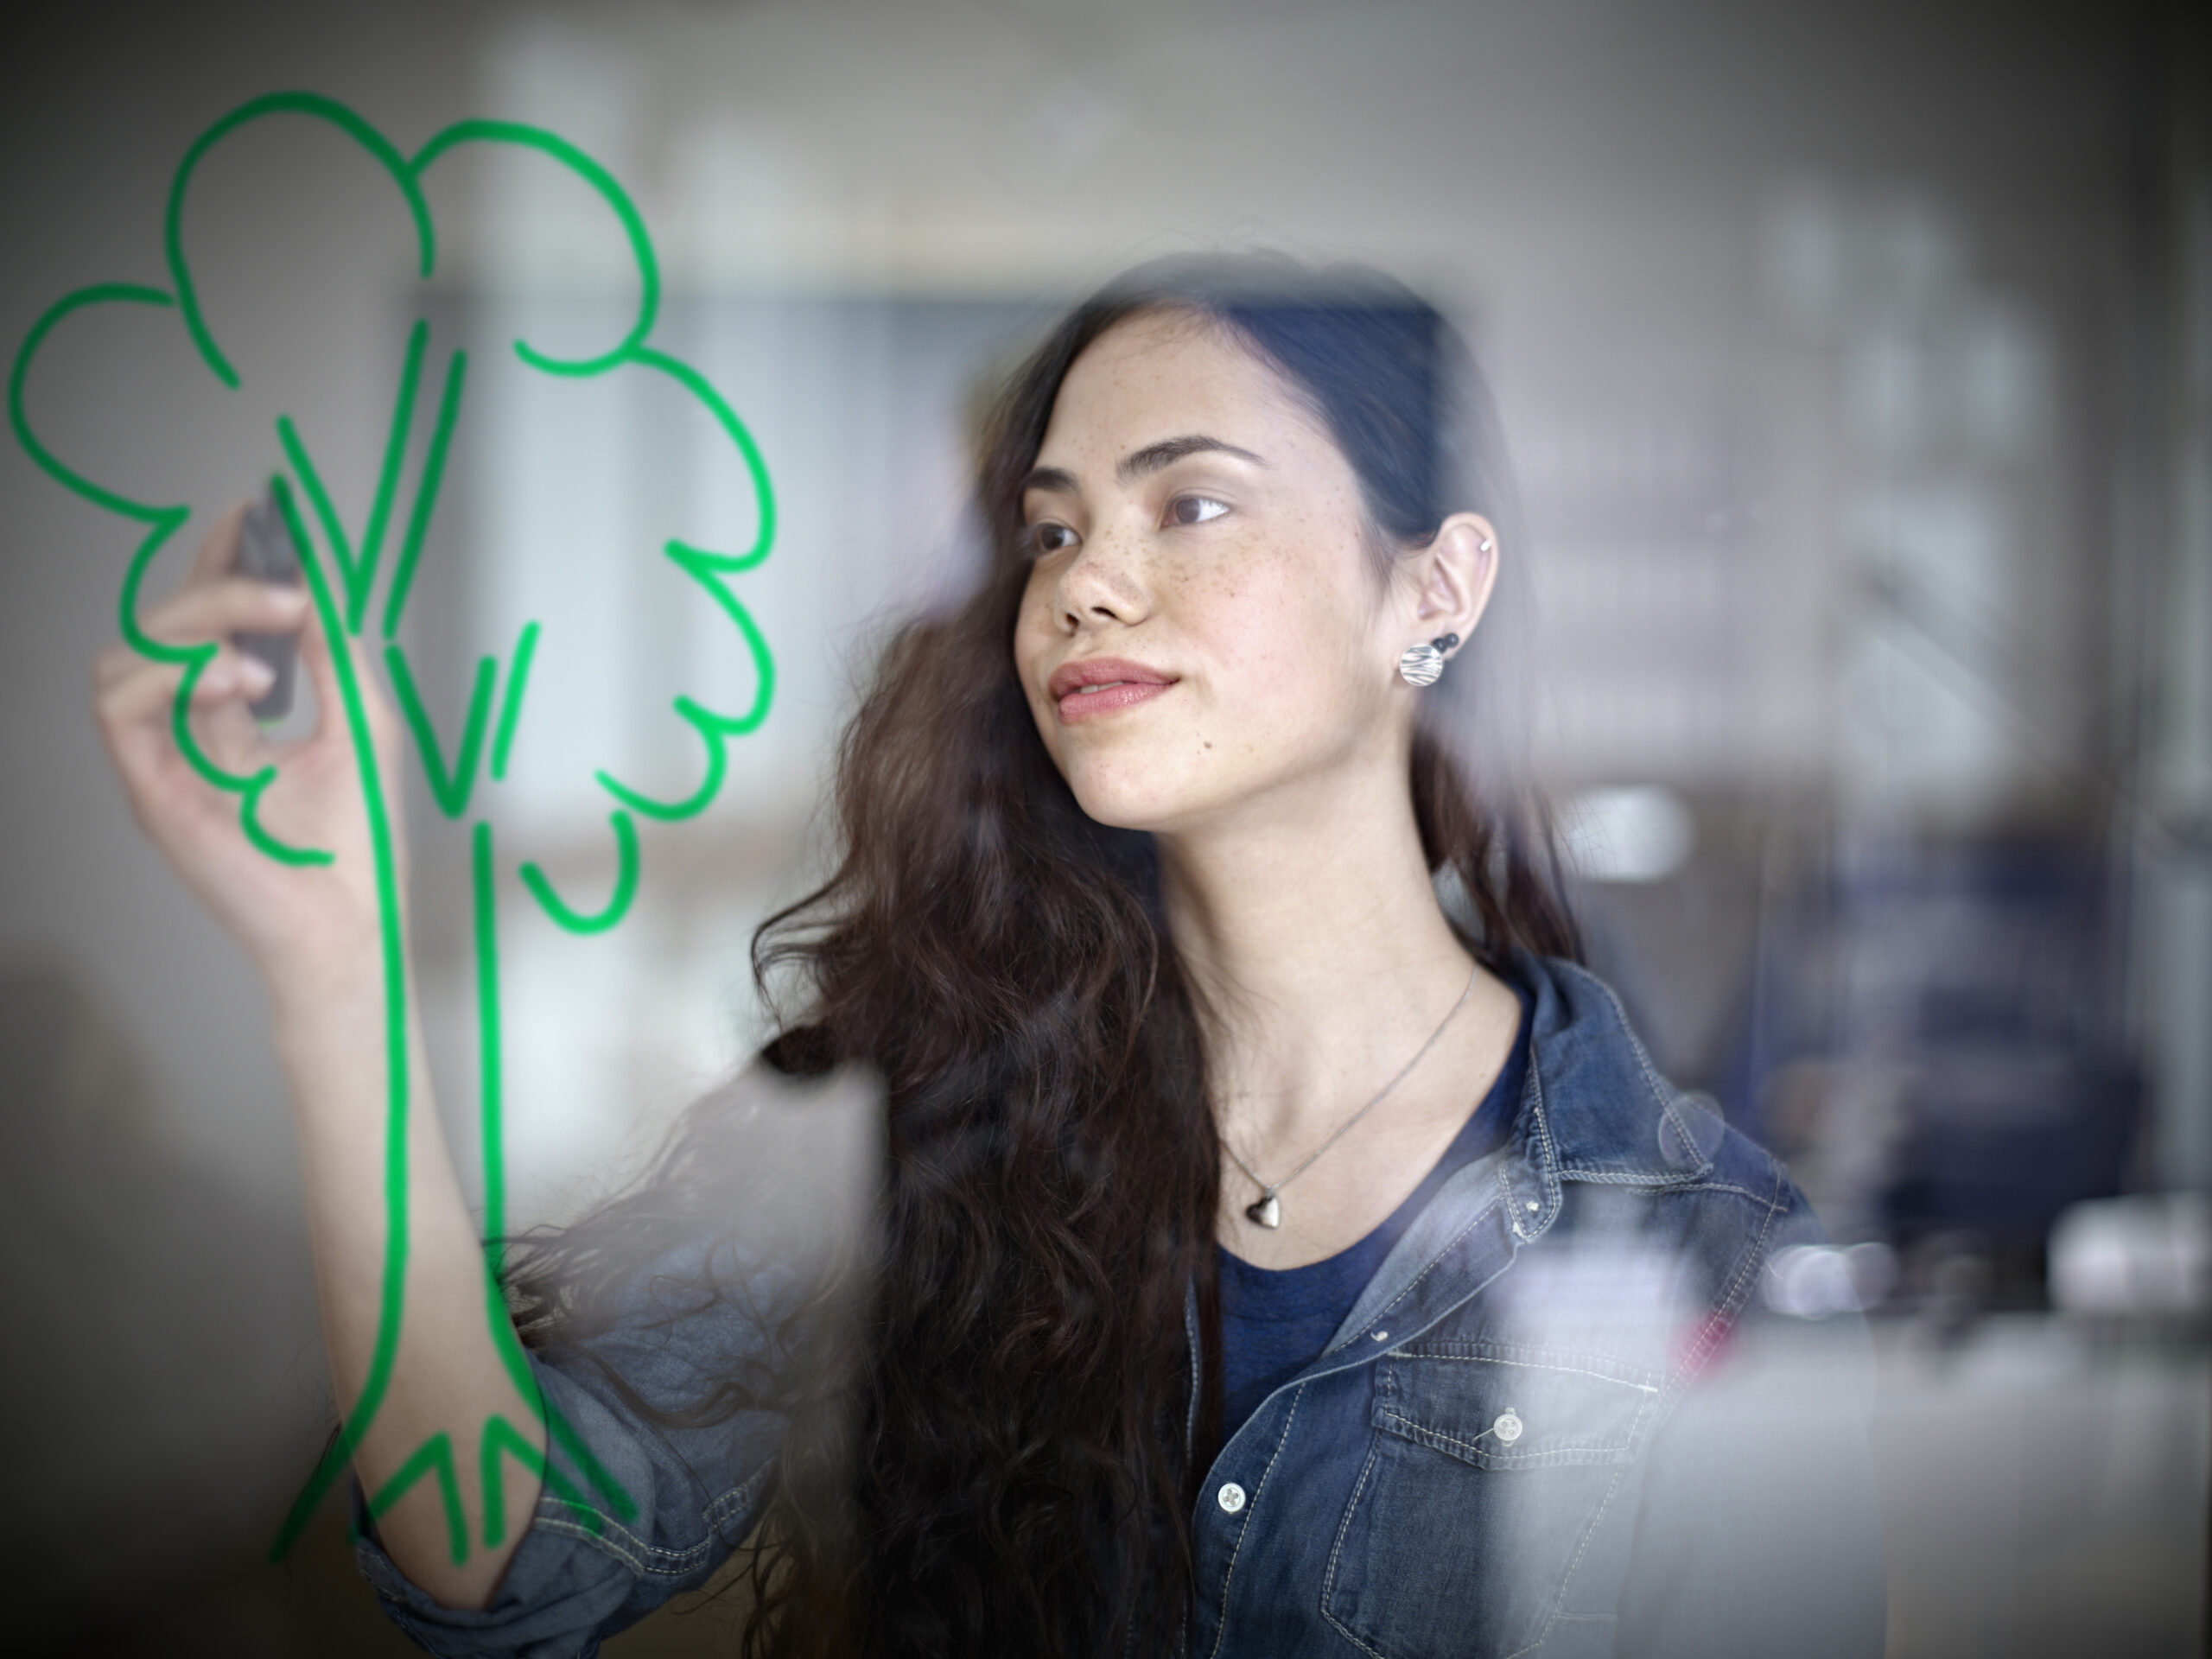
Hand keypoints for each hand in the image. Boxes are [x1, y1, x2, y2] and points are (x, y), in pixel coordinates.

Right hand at [93, 502, 407, 997]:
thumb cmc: (358, 842)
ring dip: (193, 629)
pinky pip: (118, 706)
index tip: (254, 514)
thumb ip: (328, 651)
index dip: (221, 563)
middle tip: (281, 581)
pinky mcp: (149, 789)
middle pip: (162, 628)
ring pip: (126, 655)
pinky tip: (238, 683)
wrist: (353, 925)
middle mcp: (189, 734)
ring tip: (263, 650)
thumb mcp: (359, 720)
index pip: (208, 624)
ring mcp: (163, 761)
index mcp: (233, 718)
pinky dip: (172, 675)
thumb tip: (311, 579)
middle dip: (216, 584)